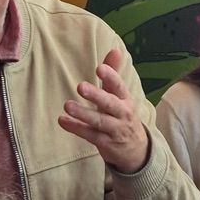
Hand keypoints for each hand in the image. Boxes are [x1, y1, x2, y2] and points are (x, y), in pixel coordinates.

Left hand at [58, 47, 149, 173]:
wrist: (136, 149)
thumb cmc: (122, 115)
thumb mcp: (120, 96)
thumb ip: (114, 73)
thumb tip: (115, 49)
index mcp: (125, 99)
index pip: (119, 86)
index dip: (111, 77)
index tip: (100, 68)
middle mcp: (122, 114)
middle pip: (110, 103)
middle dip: (96, 95)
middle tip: (80, 86)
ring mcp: (115, 130)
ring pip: (99, 121)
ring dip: (83, 113)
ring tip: (67, 105)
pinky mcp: (106, 143)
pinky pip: (90, 135)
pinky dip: (76, 128)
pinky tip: (62, 121)